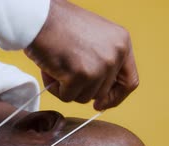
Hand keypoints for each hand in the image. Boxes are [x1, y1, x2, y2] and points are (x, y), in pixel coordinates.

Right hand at [24, 0, 138, 109]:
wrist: (38, 18)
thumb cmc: (59, 24)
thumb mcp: (95, 37)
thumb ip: (104, 60)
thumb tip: (101, 95)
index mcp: (122, 43)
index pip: (129, 82)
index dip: (115, 97)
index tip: (101, 104)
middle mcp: (115, 55)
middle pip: (102, 93)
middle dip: (82, 89)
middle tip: (66, 73)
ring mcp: (99, 67)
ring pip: (84, 97)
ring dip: (67, 88)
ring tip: (57, 67)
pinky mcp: (80, 76)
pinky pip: (67, 97)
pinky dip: (55, 88)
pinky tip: (50, 70)